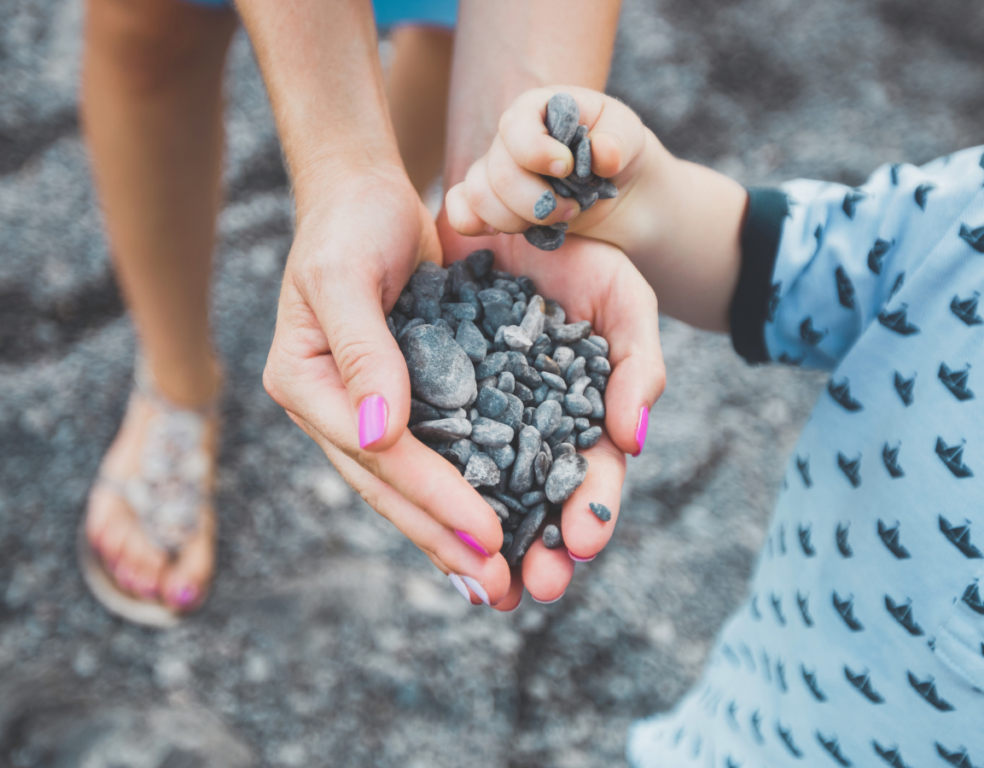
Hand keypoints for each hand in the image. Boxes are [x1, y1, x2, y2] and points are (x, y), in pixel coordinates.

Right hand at [263, 167, 514, 605]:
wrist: (362, 195)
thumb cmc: (347, 223)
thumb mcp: (345, 274)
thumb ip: (362, 351)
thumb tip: (379, 436)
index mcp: (302, 383)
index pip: (373, 452)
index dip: (431, 495)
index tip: (484, 533)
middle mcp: (328, 408)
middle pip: (388, 486)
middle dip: (442, 536)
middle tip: (495, 587)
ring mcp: (359, 409)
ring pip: (406, 485)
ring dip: (448, 534)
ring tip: (494, 581)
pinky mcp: (397, 399)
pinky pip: (429, 456)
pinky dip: (457, 493)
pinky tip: (490, 529)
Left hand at [438, 219, 665, 605]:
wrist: (493, 192)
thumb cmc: (570, 244)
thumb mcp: (619, 295)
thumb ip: (637, 363)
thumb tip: (633, 439)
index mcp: (580, 409)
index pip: (591, 473)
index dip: (590, 510)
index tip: (582, 547)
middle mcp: (529, 421)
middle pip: (537, 495)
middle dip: (539, 543)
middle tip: (535, 587)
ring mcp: (478, 410)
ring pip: (482, 483)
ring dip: (484, 532)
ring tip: (484, 581)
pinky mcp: (429, 389)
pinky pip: (429, 443)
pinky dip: (430, 481)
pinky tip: (429, 520)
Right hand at [444, 86, 659, 247]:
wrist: (616, 189)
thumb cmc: (619, 151)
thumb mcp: (629, 137)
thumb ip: (618, 141)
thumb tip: (603, 154)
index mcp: (537, 109)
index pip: (515, 128)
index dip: (536, 152)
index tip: (567, 168)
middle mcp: (508, 139)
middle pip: (498, 174)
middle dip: (537, 201)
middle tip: (573, 209)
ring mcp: (495, 171)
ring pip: (479, 197)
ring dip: (518, 219)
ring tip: (555, 221)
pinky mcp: (491, 202)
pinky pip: (459, 210)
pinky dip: (473, 224)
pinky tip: (500, 231)